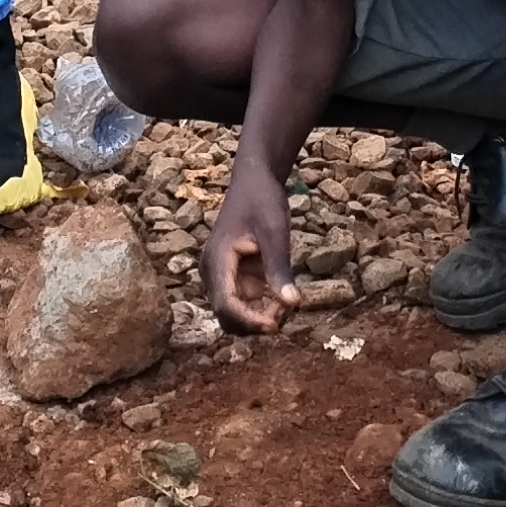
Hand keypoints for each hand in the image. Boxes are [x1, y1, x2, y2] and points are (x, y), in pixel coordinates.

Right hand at [206, 154, 298, 332]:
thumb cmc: (262, 200)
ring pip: (236, 314)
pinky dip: (264, 307)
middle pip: (227, 316)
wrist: (254, 180)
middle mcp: (213, 273)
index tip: (276, 326)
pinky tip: (284, 299)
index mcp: (216, 260)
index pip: (225, 305)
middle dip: (255, 323)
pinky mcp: (234, 276)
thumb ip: (280, 268)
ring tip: (289, 304)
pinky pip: (246, 303)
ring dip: (260, 317)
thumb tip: (292, 304)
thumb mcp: (275, 232)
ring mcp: (222, 276)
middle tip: (287, 313)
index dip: (249, 321)